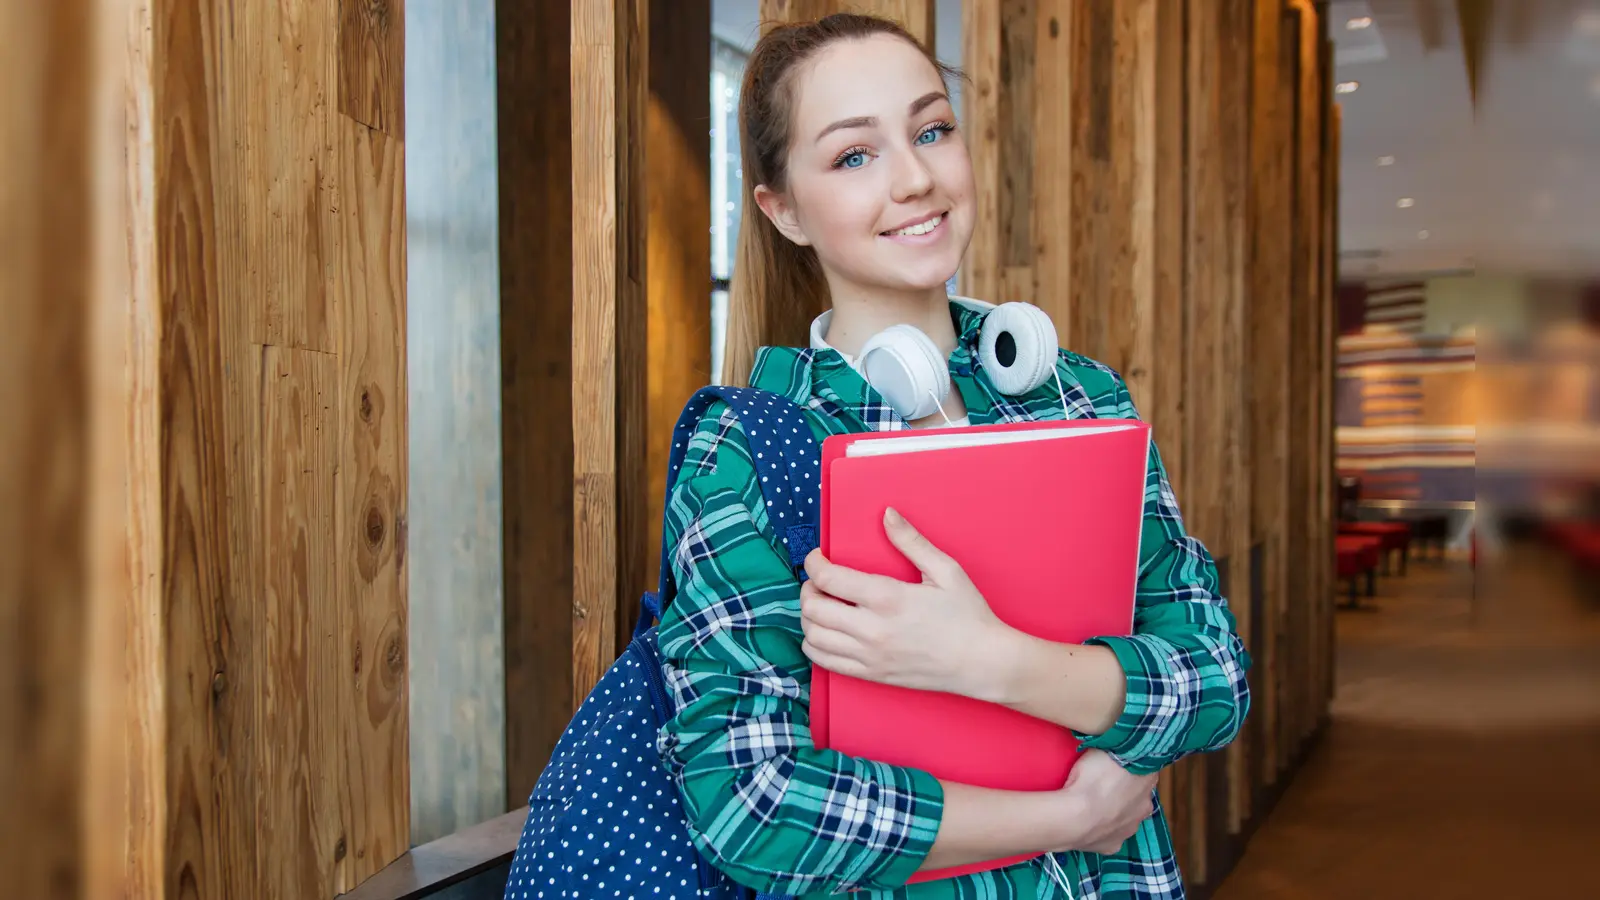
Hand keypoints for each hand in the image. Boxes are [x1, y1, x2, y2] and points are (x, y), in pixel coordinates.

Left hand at [799, 507, 1013, 696]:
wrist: (982, 663)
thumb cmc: (968, 615)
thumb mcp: (946, 570)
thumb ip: (911, 541)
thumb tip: (887, 514)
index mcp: (888, 598)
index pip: (828, 579)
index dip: (813, 563)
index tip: (816, 557)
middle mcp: (872, 629)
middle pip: (813, 608)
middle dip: (807, 588)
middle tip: (818, 580)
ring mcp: (869, 655)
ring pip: (813, 636)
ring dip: (809, 617)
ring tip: (822, 605)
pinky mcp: (871, 675)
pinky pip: (825, 662)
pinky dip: (814, 645)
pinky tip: (826, 632)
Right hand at [1054, 750, 1157, 854]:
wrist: (1075, 818)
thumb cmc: (1091, 779)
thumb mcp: (1104, 749)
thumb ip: (1116, 747)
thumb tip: (1119, 742)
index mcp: (1147, 780)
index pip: (1146, 769)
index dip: (1131, 765)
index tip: (1117, 762)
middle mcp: (1145, 806)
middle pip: (1138, 795)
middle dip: (1126, 790)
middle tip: (1103, 783)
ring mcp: (1130, 829)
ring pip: (1126, 817)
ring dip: (1115, 811)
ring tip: (1093, 804)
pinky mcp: (1113, 846)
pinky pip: (1109, 835)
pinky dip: (1101, 829)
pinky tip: (1088, 822)